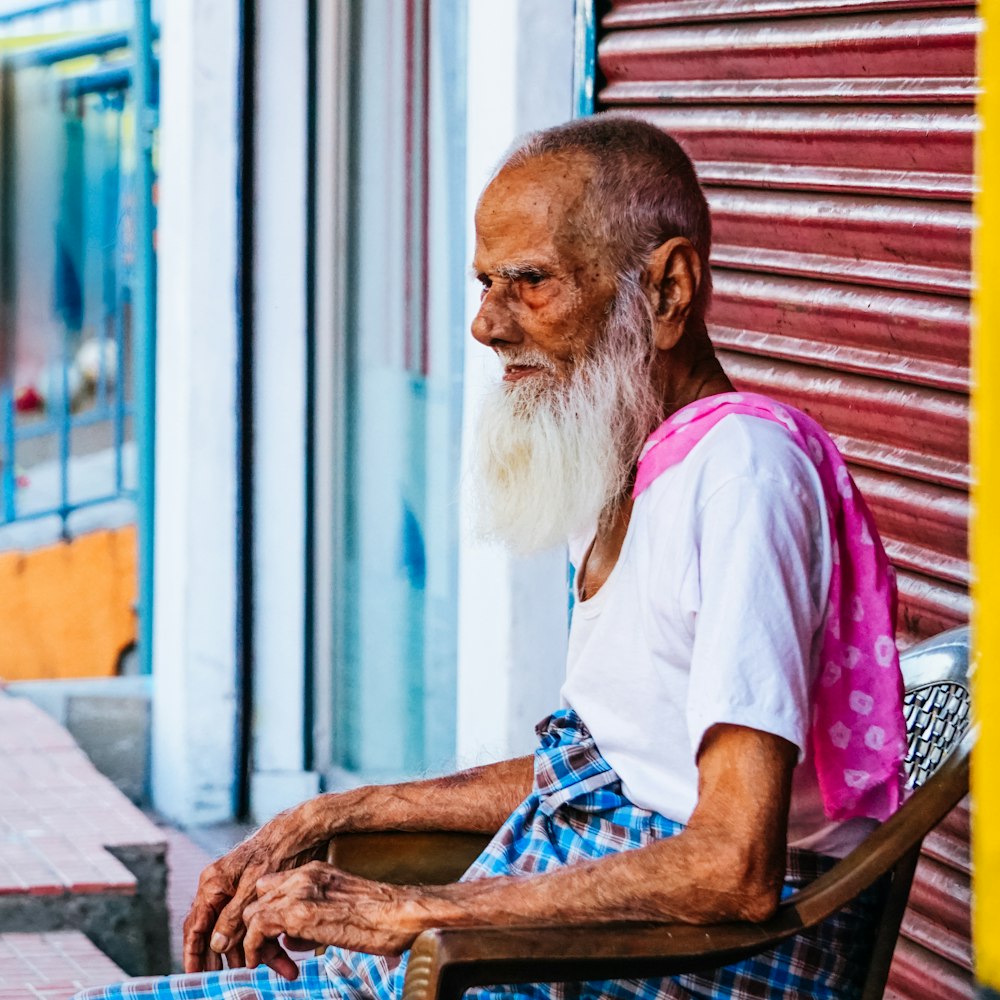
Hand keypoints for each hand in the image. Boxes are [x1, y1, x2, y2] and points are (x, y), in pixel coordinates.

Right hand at [182, 825, 321, 972]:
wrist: (303, 829)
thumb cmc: (276, 851)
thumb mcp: (252, 888)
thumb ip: (232, 917)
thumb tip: (216, 945)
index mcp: (213, 886)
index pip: (195, 927)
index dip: (193, 955)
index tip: (195, 978)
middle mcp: (222, 890)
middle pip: (220, 935)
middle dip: (232, 962)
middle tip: (236, 985)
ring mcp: (240, 892)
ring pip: (244, 932)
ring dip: (260, 953)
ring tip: (283, 972)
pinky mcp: (258, 895)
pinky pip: (259, 923)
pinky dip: (271, 939)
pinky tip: (287, 958)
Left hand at [243, 862, 421, 975]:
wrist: (401, 914)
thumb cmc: (380, 918)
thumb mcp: (339, 911)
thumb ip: (310, 919)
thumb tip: (287, 940)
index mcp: (316, 872)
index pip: (271, 885)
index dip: (265, 913)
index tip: (269, 937)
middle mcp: (305, 876)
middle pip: (257, 897)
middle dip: (255, 927)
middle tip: (263, 953)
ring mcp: (301, 891)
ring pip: (252, 911)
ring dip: (252, 939)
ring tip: (258, 961)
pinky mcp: (300, 912)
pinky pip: (257, 926)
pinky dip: (253, 946)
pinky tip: (260, 962)